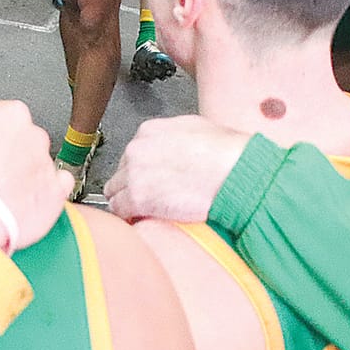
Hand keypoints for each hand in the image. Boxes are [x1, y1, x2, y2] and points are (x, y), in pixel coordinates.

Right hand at [0, 101, 71, 251]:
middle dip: (7, 150)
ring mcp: (46, 165)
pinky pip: (57, 187)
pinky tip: (25, 196)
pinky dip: (43, 191)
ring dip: (22, 171)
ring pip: (37, 162)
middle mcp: (34, 134)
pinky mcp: (54, 194)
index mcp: (10, 112)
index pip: (3, 114)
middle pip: (22, 137)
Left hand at [104, 115, 249, 222]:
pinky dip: (128, 216)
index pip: (132, 152)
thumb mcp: (195, 128)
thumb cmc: (226, 152)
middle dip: (133, 185)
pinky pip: (120, 210)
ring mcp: (134, 174)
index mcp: (149, 131)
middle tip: (149, 198)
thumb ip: (174, 136)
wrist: (234, 172)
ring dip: (127, 201)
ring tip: (144, 212)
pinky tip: (141, 220)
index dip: (141, 169)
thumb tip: (174, 147)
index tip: (149, 179)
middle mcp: (136, 149)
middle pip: (121, 171)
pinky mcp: (137, 198)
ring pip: (115, 191)